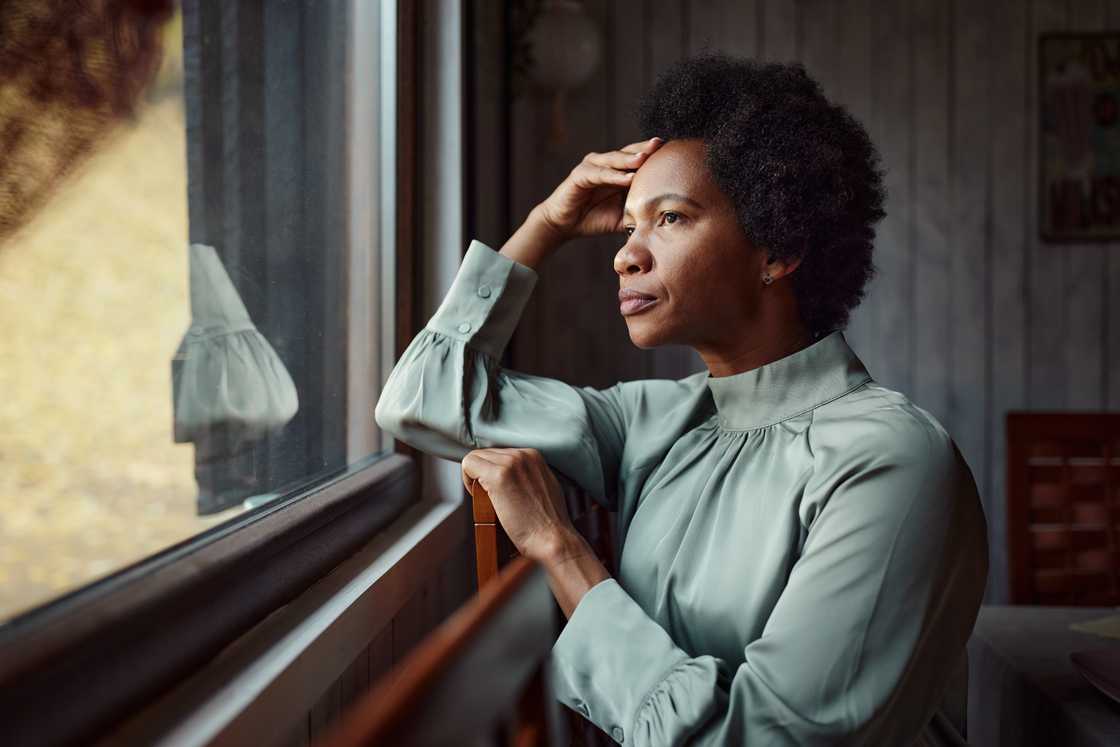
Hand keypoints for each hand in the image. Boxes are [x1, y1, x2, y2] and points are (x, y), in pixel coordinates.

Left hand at [461, 447, 576, 562]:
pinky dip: (467, 481)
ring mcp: (510, 464)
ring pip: (475, 458)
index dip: (493, 473)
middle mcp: (522, 455)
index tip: (498, 490)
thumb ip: (528, 475)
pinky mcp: (498, 476)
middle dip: (482, 474)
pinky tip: (480, 497)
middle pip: (485, 454)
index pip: (499, 453)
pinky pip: (468, 465)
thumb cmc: (548, 522)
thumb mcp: (544, 486)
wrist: (553, 538)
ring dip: (475, 478)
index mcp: (533, 456)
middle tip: (490, 497)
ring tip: (487, 499)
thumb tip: (510, 476)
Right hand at [535, 136, 663, 241]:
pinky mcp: (580, 175)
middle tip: (662, 144)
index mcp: (618, 171)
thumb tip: (666, 222)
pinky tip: (628, 178)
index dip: (655, 155)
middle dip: (646, 148)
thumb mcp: (623, 217)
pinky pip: (599, 173)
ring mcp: (592, 167)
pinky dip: (614, 175)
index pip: (640, 158)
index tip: (674, 152)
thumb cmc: (594, 219)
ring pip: (615, 159)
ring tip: (645, 158)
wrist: (564, 225)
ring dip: (630, 158)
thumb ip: (640, 213)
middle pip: (630, 152)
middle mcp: (606, 164)